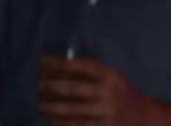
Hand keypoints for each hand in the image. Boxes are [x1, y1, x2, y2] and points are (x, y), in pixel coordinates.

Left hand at [37, 55, 169, 125]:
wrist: (144, 116)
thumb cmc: (120, 92)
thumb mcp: (111, 78)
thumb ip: (90, 72)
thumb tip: (54, 65)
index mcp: (110, 76)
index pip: (81, 65)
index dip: (61, 63)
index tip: (45, 63)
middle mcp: (108, 93)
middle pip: (73, 89)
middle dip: (52, 87)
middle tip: (39, 85)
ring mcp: (107, 112)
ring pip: (73, 110)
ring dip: (53, 108)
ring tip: (41, 106)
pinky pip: (80, 125)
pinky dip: (64, 123)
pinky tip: (54, 121)